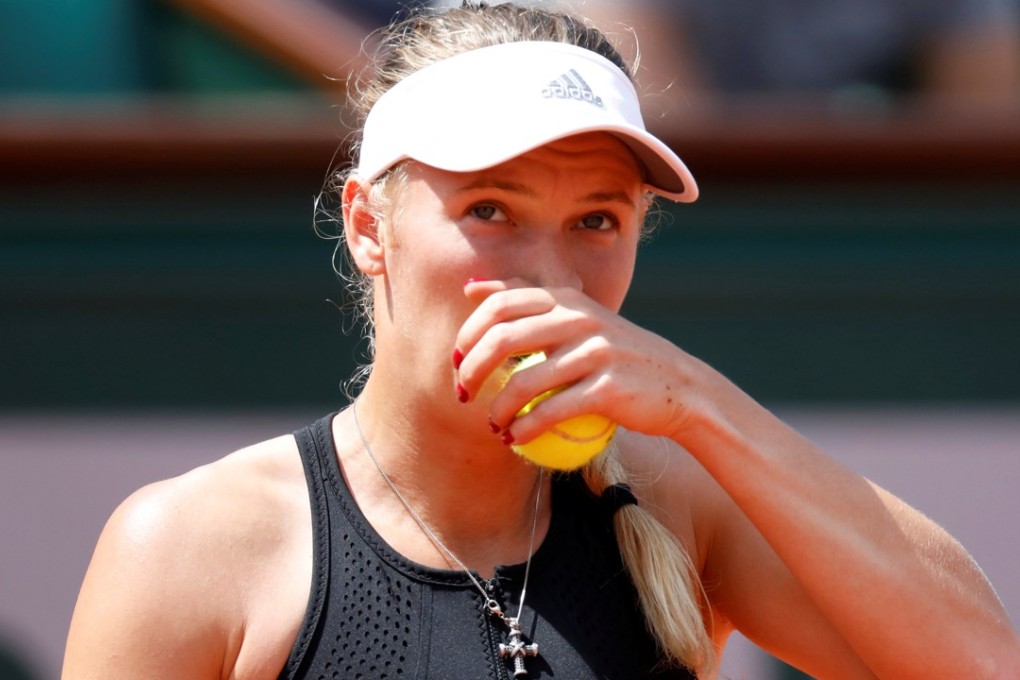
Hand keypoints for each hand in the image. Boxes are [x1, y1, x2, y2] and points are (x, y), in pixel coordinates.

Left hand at [454, 278, 709, 443]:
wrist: (679, 387)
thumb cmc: (618, 354)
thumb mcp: (578, 316)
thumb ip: (528, 300)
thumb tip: (471, 287)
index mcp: (568, 299)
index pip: (501, 304)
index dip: (468, 332)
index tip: (456, 360)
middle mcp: (580, 319)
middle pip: (502, 338)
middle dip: (471, 369)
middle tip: (463, 393)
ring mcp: (596, 352)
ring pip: (523, 381)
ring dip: (497, 408)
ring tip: (492, 424)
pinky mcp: (608, 389)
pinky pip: (552, 412)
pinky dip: (525, 429)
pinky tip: (515, 439)